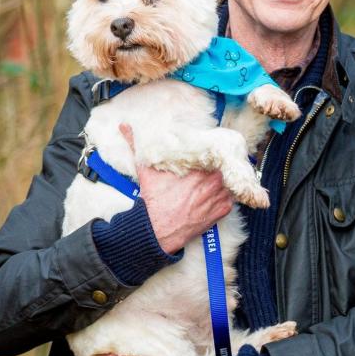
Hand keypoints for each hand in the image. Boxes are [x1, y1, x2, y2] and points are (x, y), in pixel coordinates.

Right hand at [120, 124, 232, 252]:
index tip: (210, 151)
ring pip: (229, 183)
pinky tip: (217, 196)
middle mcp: (211, 182)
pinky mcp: (222, 212)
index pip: (214, 154)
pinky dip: (226, 197)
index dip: (213, 152)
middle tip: (214, 165)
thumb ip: (136, 145)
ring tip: (217, 180)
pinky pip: (231, 200)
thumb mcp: (146, 170)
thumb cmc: (153, 200)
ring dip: (224, 181)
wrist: (157, 230)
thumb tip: (123, 126)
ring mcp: (218, 197)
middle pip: (224, 167)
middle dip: (219, 166)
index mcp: (198, 169)